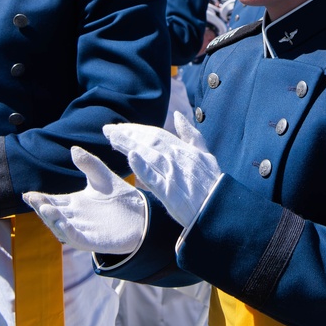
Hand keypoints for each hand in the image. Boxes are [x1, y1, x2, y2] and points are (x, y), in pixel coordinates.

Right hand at [23, 147, 144, 253]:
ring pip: (61, 227)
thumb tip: (73, 148)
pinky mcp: (93, 241)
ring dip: (52, 219)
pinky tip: (63, 224)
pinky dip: (69, 232)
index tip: (28, 194)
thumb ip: (90, 164)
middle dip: (42, 207)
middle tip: (34, 199)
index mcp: (73, 203)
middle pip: (53, 214)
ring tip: (45, 209)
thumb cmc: (120, 197)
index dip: (39, 199)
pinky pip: (77, 239)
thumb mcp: (103, 177)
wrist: (142, 215)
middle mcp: (74, 218)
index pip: (52, 201)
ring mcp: (82, 230)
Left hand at [104, 111, 221, 227]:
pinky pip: (155, 178)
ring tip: (112, 138)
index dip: (136, 129)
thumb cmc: (212, 182)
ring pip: (148, 155)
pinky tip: (131, 157)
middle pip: (148, 141)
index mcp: (184, 149)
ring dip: (129, 145)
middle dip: (127, 134)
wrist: (218, 209)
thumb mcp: (205, 153)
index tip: (119, 127)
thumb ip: (191, 134)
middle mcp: (177, 158)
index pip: (156, 134)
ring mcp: (173, 174)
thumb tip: (177, 116)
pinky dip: (143, 167)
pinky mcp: (171, 193)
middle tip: (107, 129)